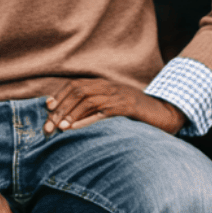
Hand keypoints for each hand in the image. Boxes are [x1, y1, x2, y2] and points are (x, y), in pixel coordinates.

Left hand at [43, 79, 185, 135]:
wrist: (164, 112)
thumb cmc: (136, 112)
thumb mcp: (114, 104)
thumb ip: (96, 106)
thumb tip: (71, 117)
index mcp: (104, 84)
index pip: (75, 85)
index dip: (60, 95)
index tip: (47, 107)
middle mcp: (109, 86)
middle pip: (77, 92)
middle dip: (60, 109)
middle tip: (48, 126)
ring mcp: (118, 96)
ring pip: (87, 100)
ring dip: (70, 115)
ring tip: (59, 128)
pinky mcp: (126, 107)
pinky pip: (101, 112)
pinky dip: (85, 121)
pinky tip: (73, 128)